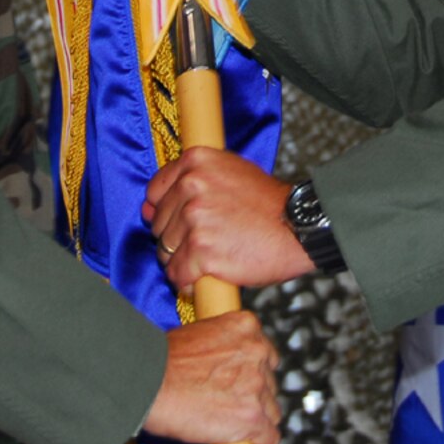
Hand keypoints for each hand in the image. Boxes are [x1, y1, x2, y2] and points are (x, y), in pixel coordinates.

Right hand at [140, 311, 280, 443]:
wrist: (145, 381)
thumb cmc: (158, 360)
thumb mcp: (196, 335)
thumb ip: (222, 347)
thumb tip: (224, 367)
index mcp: (245, 325)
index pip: (265, 354)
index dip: (250, 372)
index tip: (236, 384)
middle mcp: (258, 351)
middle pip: (269, 383)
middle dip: (252, 396)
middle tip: (226, 406)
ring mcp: (257, 385)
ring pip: (271, 412)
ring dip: (253, 420)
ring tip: (226, 427)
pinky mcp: (253, 417)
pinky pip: (269, 439)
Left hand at [144, 146, 310, 291]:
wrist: (299, 227)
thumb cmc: (267, 204)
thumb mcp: (229, 173)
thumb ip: (188, 183)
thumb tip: (145, 209)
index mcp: (195, 161)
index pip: (155, 191)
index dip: (166, 212)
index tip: (182, 221)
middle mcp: (191, 185)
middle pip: (159, 224)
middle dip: (176, 239)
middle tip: (205, 242)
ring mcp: (195, 218)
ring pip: (165, 251)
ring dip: (181, 262)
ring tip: (208, 260)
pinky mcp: (202, 250)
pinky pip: (178, 274)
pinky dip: (187, 283)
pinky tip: (203, 278)